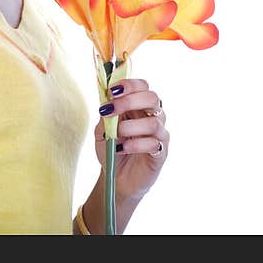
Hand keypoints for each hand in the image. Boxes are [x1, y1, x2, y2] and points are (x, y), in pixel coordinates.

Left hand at [93, 78, 168, 200]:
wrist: (117, 178)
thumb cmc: (112, 149)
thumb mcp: (102, 131)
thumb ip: (106, 116)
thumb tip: (106, 100)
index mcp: (139, 107)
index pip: (142, 86)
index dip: (130, 84)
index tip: (112, 90)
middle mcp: (153, 117)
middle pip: (152, 98)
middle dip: (129, 101)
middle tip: (110, 110)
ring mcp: (159, 135)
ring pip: (153, 122)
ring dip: (130, 126)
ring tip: (115, 135)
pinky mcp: (161, 153)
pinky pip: (154, 144)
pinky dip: (135, 145)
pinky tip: (122, 149)